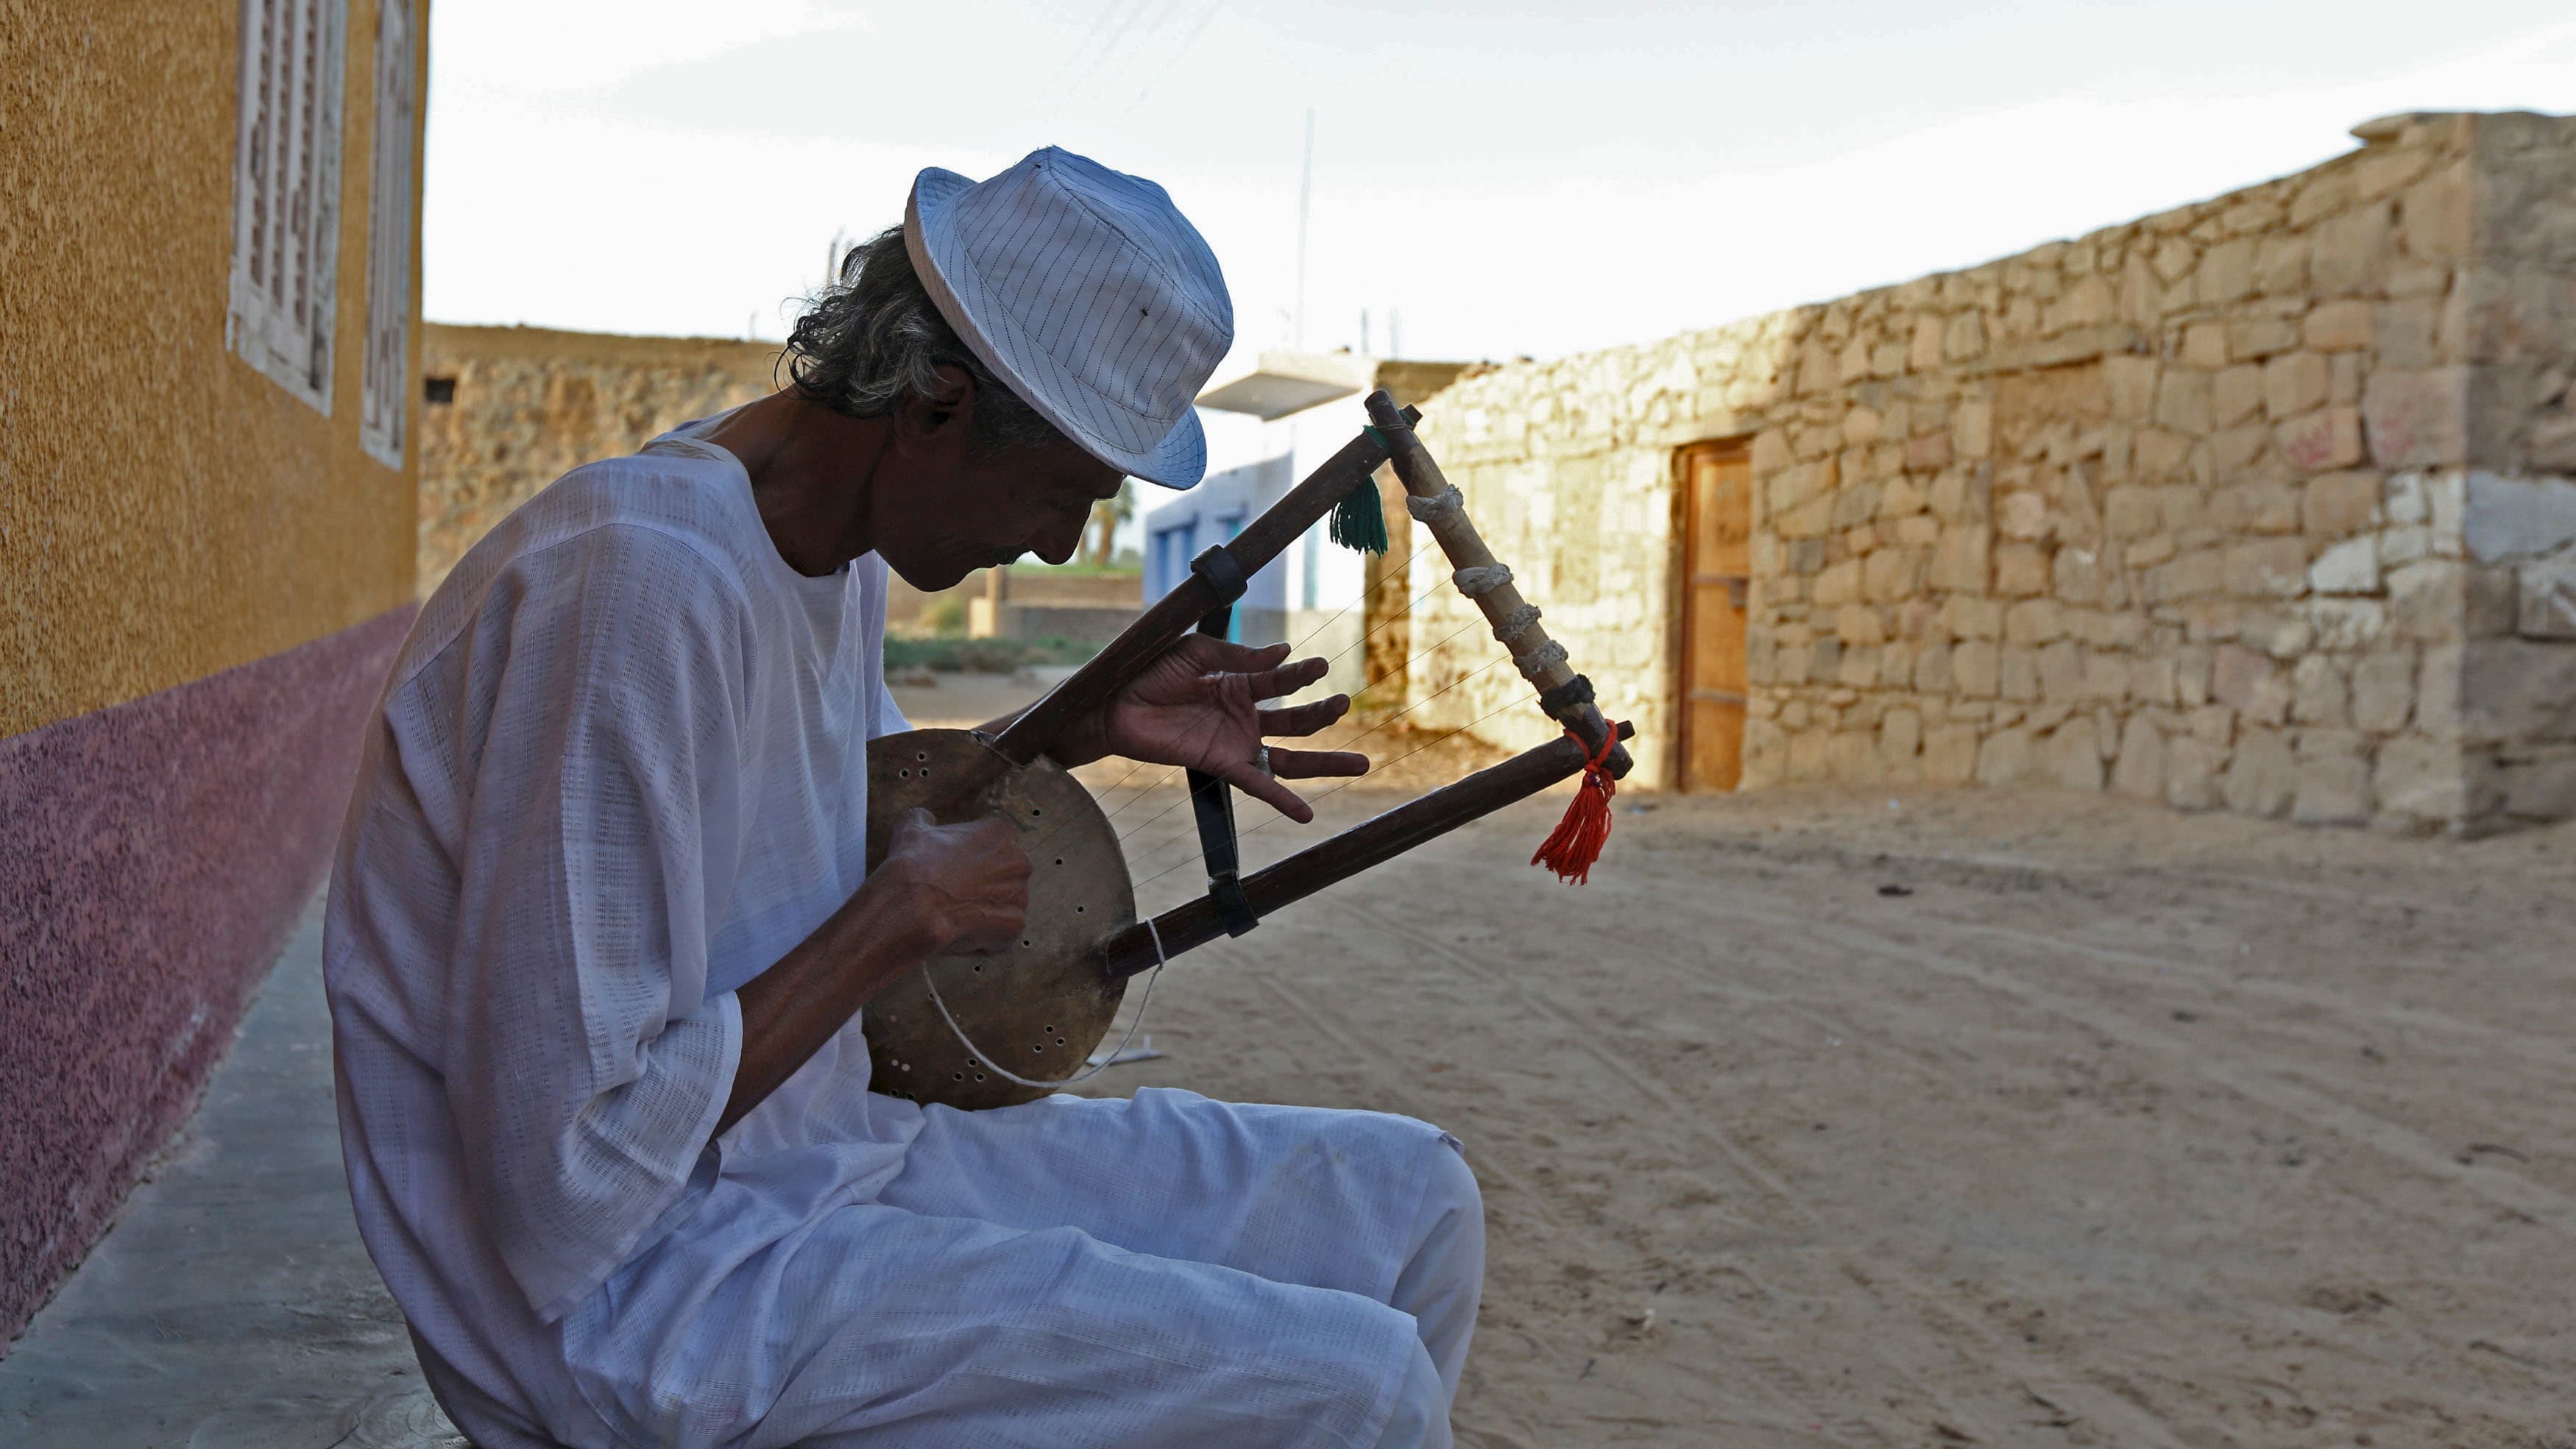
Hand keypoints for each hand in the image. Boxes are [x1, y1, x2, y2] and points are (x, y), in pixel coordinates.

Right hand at [875, 807, 1029, 955]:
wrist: (911, 907)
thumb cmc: (913, 866)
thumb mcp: (911, 829)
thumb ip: (923, 820)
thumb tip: (924, 819)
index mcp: (1000, 833)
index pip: (992, 847)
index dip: (971, 861)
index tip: (951, 872)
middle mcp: (1019, 862)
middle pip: (1003, 877)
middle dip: (982, 888)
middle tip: (953, 896)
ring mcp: (1020, 895)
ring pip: (1003, 905)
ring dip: (984, 913)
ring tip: (954, 916)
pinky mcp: (1014, 926)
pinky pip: (1002, 932)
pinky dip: (984, 937)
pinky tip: (960, 933)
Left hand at [1053, 635, 1368, 823]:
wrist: (1111, 704)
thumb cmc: (1147, 672)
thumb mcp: (1194, 652)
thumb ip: (1238, 656)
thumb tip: (1283, 652)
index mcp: (1239, 683)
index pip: (1281, 680)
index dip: (1301, 674)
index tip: (1320, 667)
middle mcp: (1243, 715)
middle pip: (1296, 721)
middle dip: (1323, 714)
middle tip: (1345, 704)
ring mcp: (1235, 743)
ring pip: (1289, 756)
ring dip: (1323, 761)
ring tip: (1360, 763)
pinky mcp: (1220, 765)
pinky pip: (1258, 785)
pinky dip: (1282, 799)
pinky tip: (1307, 813)